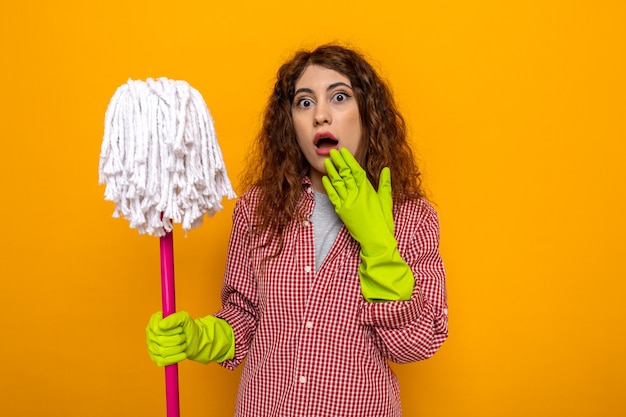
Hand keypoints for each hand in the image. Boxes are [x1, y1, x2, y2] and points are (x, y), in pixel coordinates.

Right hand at [146, 311, 234, 365]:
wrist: (194, 341)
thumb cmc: (190, 328)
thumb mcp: (185, 319)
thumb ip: (175, 318)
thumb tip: (163, 324)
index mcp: (154, 322)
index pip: (155, 328)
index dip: (169, 330)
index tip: (179, 330)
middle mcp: (151, 334)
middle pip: (161, 340)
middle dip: (176, 339)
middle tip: (184, 337)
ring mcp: (153, 347)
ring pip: (163, 351)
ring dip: (177, 348)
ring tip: (184, 345)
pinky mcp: (157, 358)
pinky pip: (163, 361)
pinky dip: (175, 358)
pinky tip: (182, 354)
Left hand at [322, 148, 413, 301]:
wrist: (376, 240)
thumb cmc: (383, 221)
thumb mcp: (386, 200)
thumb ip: (385, 184)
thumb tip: (386, 170)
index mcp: (368, 189)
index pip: (356, 170)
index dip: (349, 159)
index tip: (343, 151)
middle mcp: (357, 193)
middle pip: (345, 173)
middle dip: (338, 161)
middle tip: (332, 151)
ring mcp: (348, 202)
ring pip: (338, 183)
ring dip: (331, 171)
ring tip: (326, 161)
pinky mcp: (341, 211)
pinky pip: (333, 196)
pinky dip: (329, 186)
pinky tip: (325, 178)